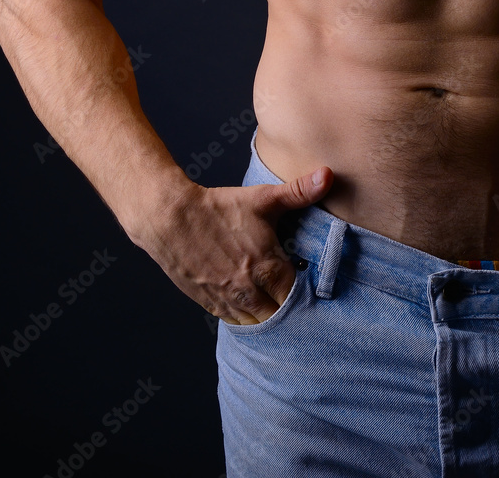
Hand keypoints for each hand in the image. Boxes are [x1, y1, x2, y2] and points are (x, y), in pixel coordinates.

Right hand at [136, 166, 332, 324]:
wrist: (169, 217)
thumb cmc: (218, 207)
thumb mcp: (263, 198)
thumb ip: (299, 191)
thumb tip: (329, 174)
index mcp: (267, 268)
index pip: (298, 299)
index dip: (307, 296)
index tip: (312, 288)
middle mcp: (249, 290)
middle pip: (279, 317)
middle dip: (289, 311)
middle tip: (297, 301)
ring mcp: (227, 300)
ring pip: (256, 324)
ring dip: (267, 317)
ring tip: (275, 305)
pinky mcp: (208, 302)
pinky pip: (234, 322)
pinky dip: (245, 319)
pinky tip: (252, 307)